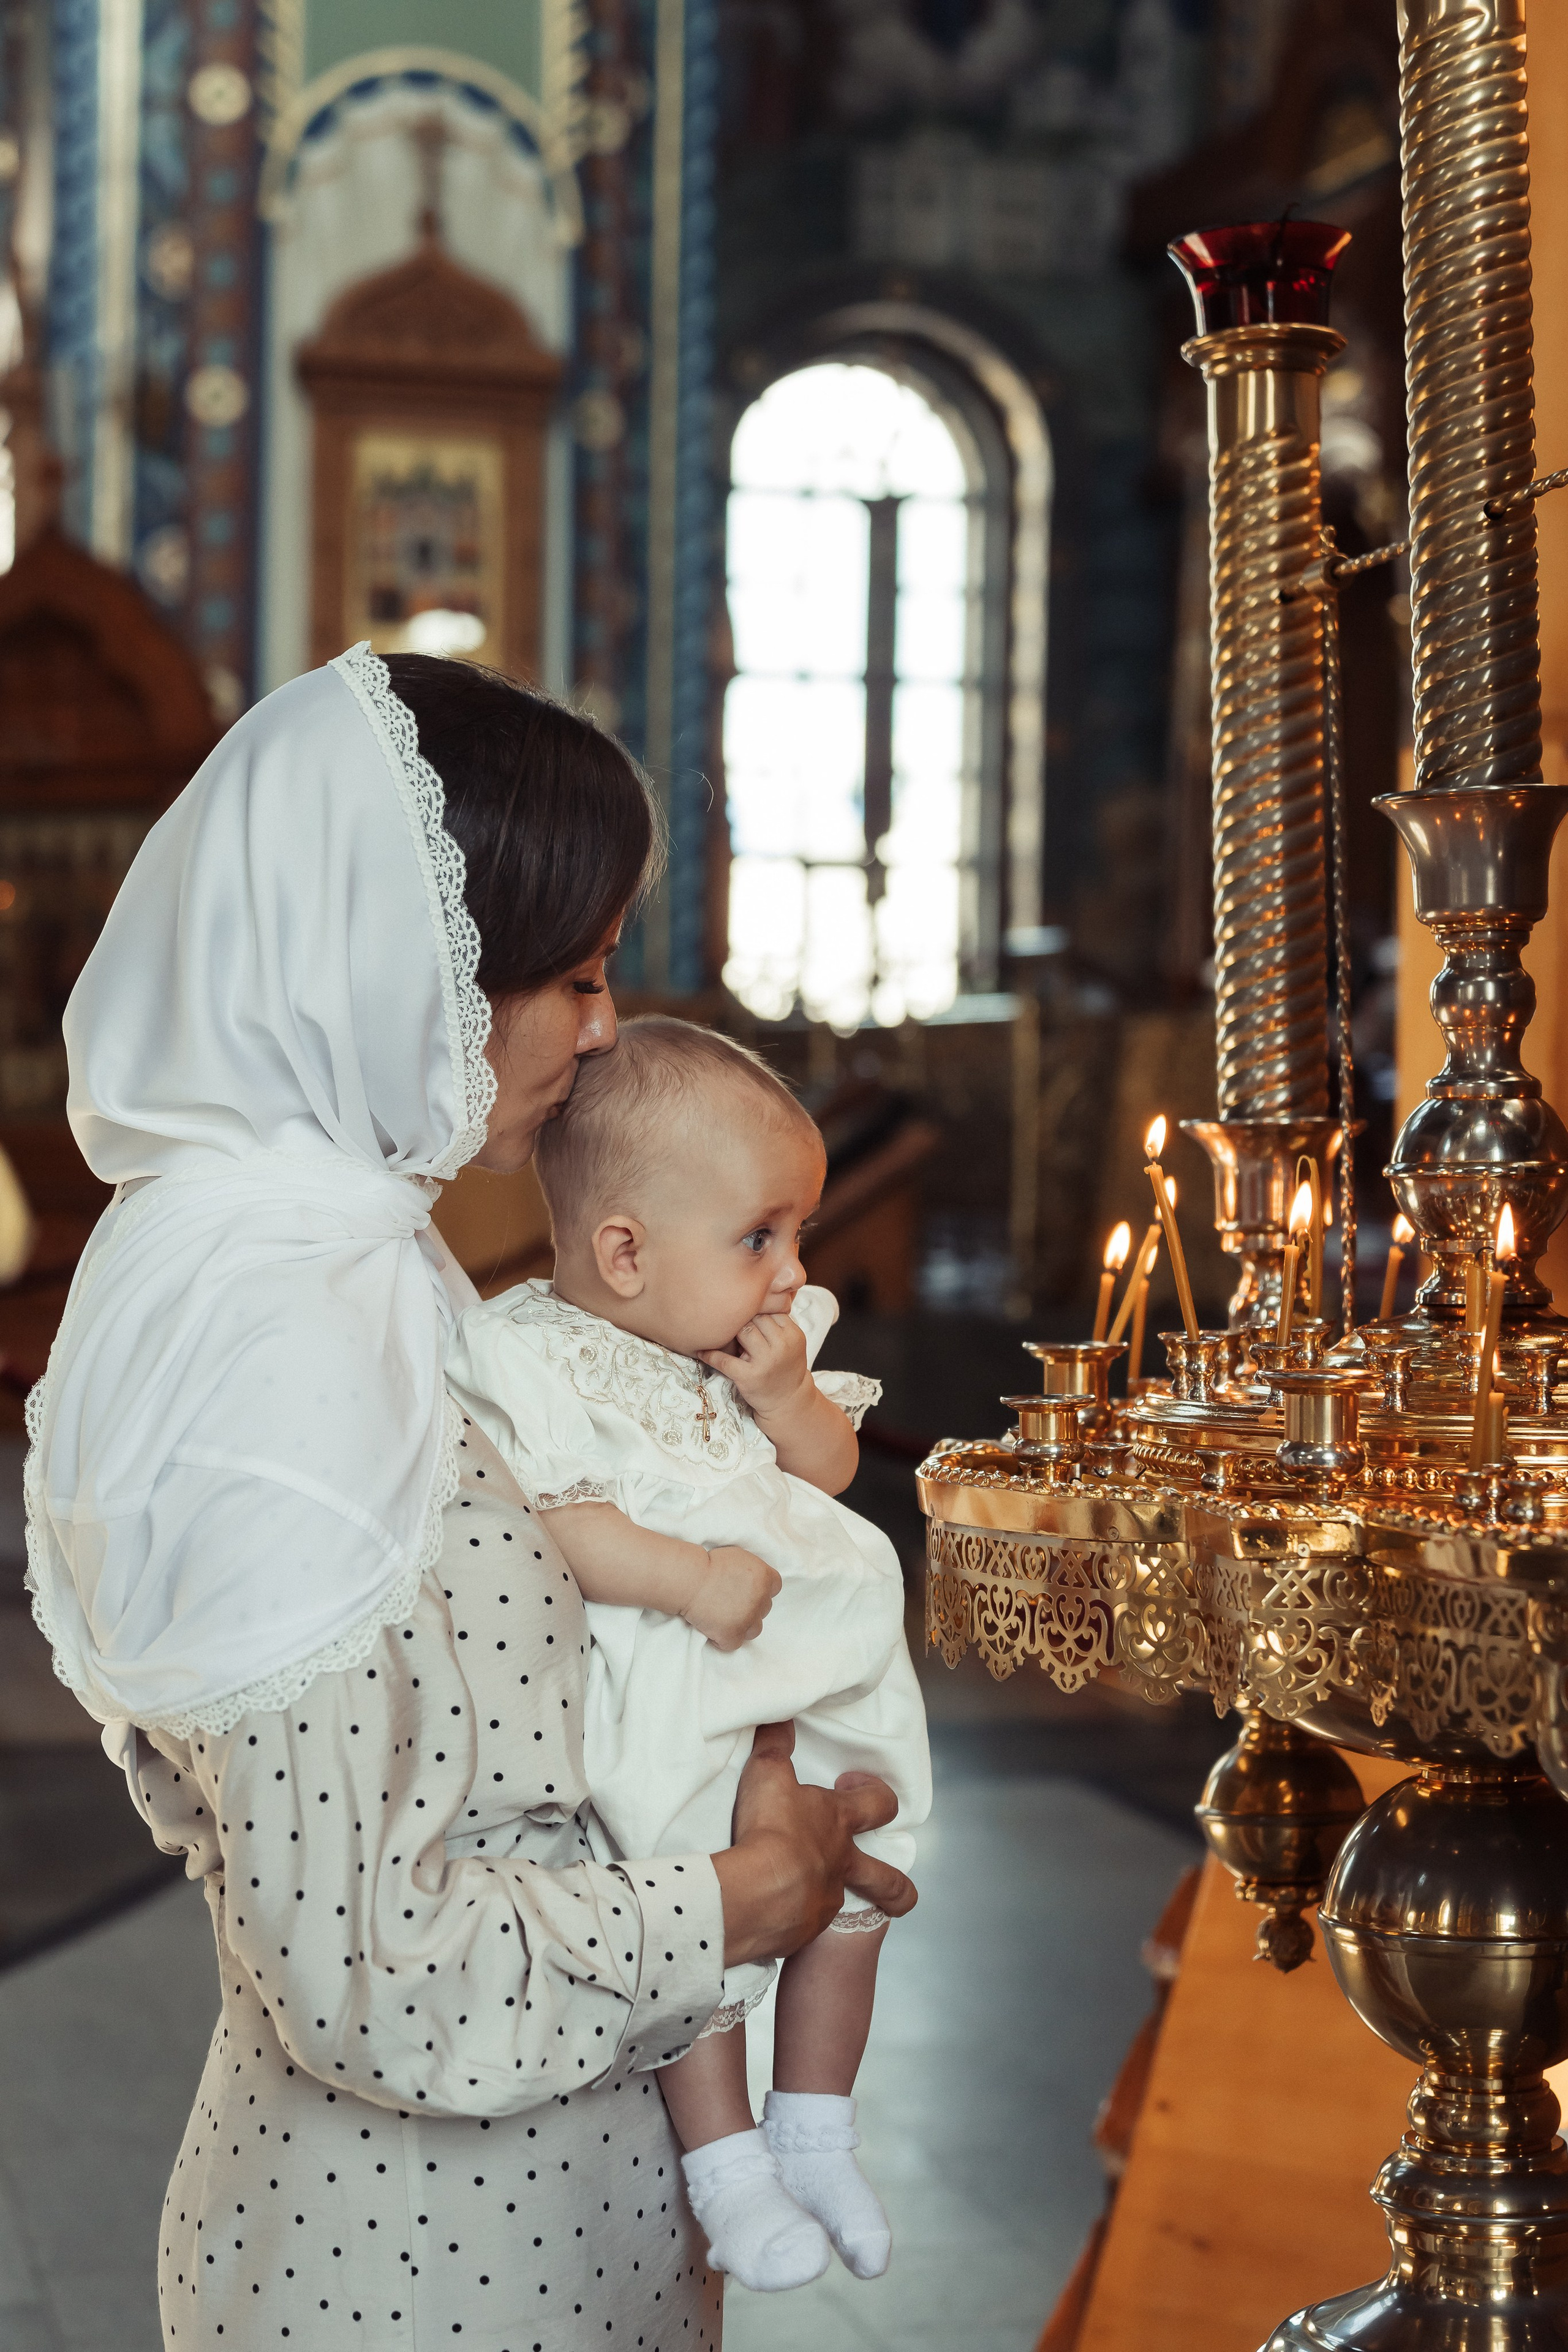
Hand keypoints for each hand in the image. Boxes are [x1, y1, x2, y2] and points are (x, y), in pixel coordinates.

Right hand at [680, 1545, 781, 1649]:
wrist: (690, 1580)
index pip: (774, 1587)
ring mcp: (748, 1619)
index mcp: (764, 1577)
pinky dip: (724, 1639)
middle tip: (729, 1601)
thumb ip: (754, 1571)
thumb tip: (757, 1582)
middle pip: (763, 1609)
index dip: (761, 1589)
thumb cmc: (709, 1564)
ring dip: (742, 1625)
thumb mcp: (739, 1557)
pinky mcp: (732, 1635)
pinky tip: (713, 1629)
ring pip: (754, 1629)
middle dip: (750, 1606)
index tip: (747, 1589)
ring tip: (724, 1617)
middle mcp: (761, 1599)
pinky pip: (734, 1644)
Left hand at [697, 1313, 810, 1420]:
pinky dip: (710, 1354)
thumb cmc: (786, 1367)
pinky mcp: (749, 1377)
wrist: (788, 1401)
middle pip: (756, 1319)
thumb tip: (751, 1296)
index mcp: (793, 1334)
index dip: (757, 1312)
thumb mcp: (792, 1342)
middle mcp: (782, 1346)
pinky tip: (701, 1351)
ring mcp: (765, 1362)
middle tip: (736, 1325)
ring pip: (743, 1332)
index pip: (770, 1310)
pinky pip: (724, 1360)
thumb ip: (777, 1322)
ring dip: (732, 1333)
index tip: (747, 1314)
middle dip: (745, 1321)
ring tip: (727, 1336)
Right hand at [712, 1721, 916, 1965]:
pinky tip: (771, 1911)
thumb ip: (775, 1744)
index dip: (877, 1794)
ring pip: (842, 1904)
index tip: (854, 1786)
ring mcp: (826, 1903)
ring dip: (827, 1895)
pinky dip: (792, 1917)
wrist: (756, 1893)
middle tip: (894, 1886)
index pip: (880, 1804)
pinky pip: (803, 1925)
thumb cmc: (769, 1828)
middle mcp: (842, 1865)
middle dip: (896, 1885)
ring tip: (799, 1892)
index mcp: (839, 1823)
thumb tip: (780, 1714)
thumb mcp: (768, 1774)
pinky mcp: (804, 1933)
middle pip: (888, 1880)